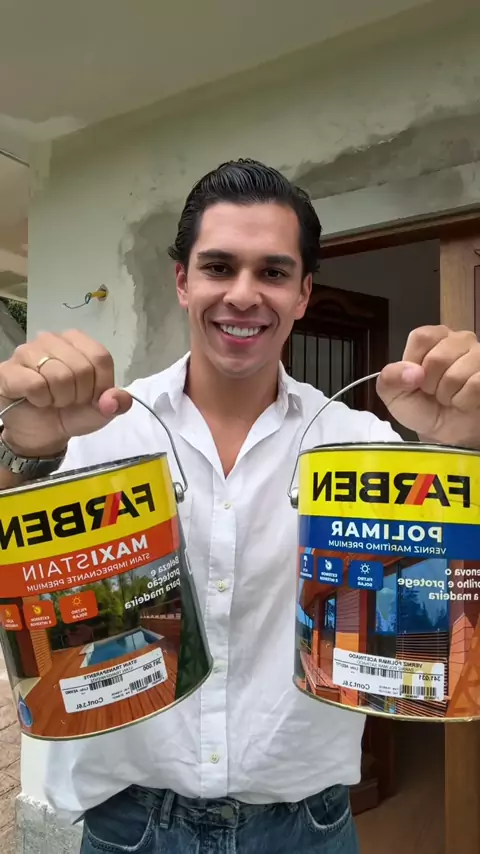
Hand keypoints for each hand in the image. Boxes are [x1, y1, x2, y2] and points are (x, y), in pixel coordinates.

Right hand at [0, 330, 131, 456]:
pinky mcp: (8, 370)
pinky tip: (36, 400)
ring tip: (52, 400)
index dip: (100, 385)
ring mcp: (27, 352)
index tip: (91, 397)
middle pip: (81, 368)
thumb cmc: (70, 413)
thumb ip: (116, 403)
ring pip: (58, 375)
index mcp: (77, 342)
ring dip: (59, 398)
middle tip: (68, 400)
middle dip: (79, 394)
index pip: (100, 357)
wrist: (41, 433)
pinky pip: (34, 384)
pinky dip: (41, 400)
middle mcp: (51, 340)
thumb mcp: (101, 411)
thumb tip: (116, 399)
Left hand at [376, 325, 479, 446]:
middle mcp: (460, 339)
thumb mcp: (393, 395)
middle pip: (438, 358)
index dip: (415, 365)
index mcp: (433, 337)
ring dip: (448, 395)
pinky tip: (463, 401)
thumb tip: (413, 373)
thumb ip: (390, 378)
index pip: (422, 338)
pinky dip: (464, 401)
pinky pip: (475, 386)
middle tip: (434, 392)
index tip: (416, 379)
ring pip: (457, 375)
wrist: (444, 434)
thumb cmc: (420, 408)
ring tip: (449, 397)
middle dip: (431, 384)